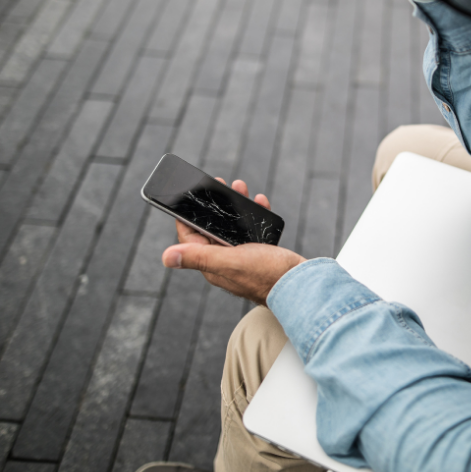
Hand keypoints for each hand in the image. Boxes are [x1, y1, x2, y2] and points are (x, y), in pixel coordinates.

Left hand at [163, 179, 305, 305]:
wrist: (303, 286)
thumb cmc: (268, 276)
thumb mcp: (231, 261)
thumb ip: (200, 256)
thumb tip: (165, 257)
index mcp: (213, 266)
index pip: (191, 238)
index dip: (188, 215)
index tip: (191, 195)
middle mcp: (226, 262)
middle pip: (213, 229)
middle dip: (215, 207)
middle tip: (219, 185)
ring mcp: (244, 258)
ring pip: (234, 228)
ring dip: (236, 207)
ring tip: (240, 188)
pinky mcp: (262, 254)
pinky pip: (254, 231)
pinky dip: (255, 216)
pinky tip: (260, 204)